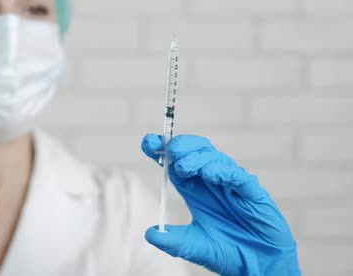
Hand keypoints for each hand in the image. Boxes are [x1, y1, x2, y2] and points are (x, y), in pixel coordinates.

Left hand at [141, 134, 300, 275]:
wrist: (258, 268)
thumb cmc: (228, 253)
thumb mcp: (193, 247)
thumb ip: (172, 241)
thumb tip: (150, 233)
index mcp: (196, 189)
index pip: (176, 162)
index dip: (162, 149)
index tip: (148, 143)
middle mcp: (212, 182)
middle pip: (195, 151)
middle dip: (180, 147)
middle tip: (168, 151)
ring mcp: (233, 185)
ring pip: (215, 158)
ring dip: (197, 158)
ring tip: (183, 166)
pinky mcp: (252, 193)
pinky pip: (237, 176)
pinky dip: (223, 171)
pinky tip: (210, 174)